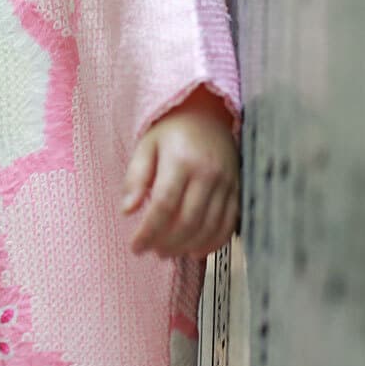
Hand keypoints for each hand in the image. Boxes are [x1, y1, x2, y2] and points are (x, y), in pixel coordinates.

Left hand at [120, 86, 238, 256]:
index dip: (148, 232)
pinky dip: (212, 243)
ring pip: (209, 227)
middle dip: (167, 243)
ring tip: (169, 251)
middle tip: (152, 251)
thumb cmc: (172, 132)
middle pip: (188, 221)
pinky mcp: (237, 189)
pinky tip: (195, 250)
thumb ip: (135, 178)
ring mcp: (226, 182)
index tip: (135, 247)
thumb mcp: (146, 146)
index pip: (164, 205)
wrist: (208, 114)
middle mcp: (207, 172)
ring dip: (187, 247)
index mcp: (181, 159)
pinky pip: (228, 224)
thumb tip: (127, 211)